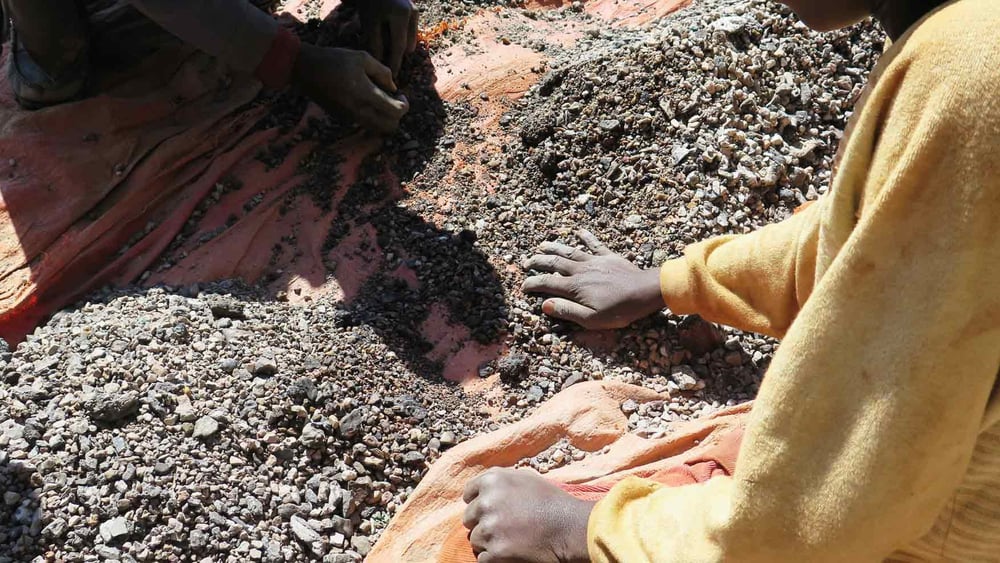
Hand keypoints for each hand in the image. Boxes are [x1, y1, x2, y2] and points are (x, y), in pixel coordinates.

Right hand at [293, 44, 409, 133]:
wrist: (305, 69)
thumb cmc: (334, 59)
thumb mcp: (362, 57)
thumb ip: (382, 72)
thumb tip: (393, 87)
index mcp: (365, 95)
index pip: (396, 112)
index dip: (404, 105)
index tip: (401, 95)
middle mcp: (359, 111)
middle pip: (389, 127)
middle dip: (396, 116)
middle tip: (393, 100)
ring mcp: (349, 118)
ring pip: (376, 129)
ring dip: (383, 118)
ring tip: (378, 100)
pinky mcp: (341, 119)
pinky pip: (363, 123)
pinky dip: (370, 116)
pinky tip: (363, 99)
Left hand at [355, 0, 418, 76]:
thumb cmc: (369, 4)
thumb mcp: (369, 23)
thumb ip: (376, 44)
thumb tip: (382, 64)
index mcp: (401, 16)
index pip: (399, 46)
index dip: (395, 63)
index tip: (392, 78)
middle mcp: (412, 13)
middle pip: (407, 45)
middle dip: (396, 56)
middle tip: (385, 64)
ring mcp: (415, 12)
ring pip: (410, 40)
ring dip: (399, 46)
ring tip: (384, 45)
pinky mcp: (415, 12)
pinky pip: (410, 33)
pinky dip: (401, 38)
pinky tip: (389, 35)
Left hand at [463, 468, 594, 562]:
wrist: (569, 527)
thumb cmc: (550, 501)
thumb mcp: (525, 478)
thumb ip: (500, 479)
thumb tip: (481, 489)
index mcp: (492, 481)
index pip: (468, 494)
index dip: (478, 502)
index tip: (490, 510)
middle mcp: (486, 503)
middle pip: (469, 518)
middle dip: (483, 522)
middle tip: (504, 526)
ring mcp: (489, 528)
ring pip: (475, 539)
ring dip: (488, 541)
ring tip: (511, 539)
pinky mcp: (494, 552)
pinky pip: (482, 558)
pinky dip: (494, 558)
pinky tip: (511, 551)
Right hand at [522, 230, 664, 329]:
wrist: (645, 292)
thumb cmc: (620, 310)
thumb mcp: (591, 319)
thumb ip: (567, 311)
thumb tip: (545, 304)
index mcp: (574, 287)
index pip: (547, 283)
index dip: (533, 283)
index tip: (523, 286)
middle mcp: (580, 271)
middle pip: (554, 263)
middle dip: (538, 262)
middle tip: (526, 262)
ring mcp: (594, 261)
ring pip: (569, 251)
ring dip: (554, 247)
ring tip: (542, 244)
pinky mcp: (608, 257)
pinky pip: (594, 244)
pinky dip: (586, 237)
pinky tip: (579, 231)